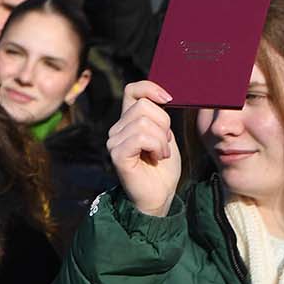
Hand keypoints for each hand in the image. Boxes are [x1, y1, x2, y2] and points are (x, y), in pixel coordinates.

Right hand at [106, 81, 180, 218]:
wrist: (159, 195)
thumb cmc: (163, 167)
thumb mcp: (166, 135)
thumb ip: (160, 117)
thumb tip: (165, 95)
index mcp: (128, 121)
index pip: (132, 90)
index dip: (150, 88)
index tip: (169, 99)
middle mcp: (117, 129)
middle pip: (144, 106)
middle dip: (164, 124)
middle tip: (166, 143)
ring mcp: (114, 141)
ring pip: (144, 122)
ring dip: (163, 140)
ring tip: (161, 153)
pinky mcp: (117, 154)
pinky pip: (141, 138)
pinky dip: (156, 146)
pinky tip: (157, 157)